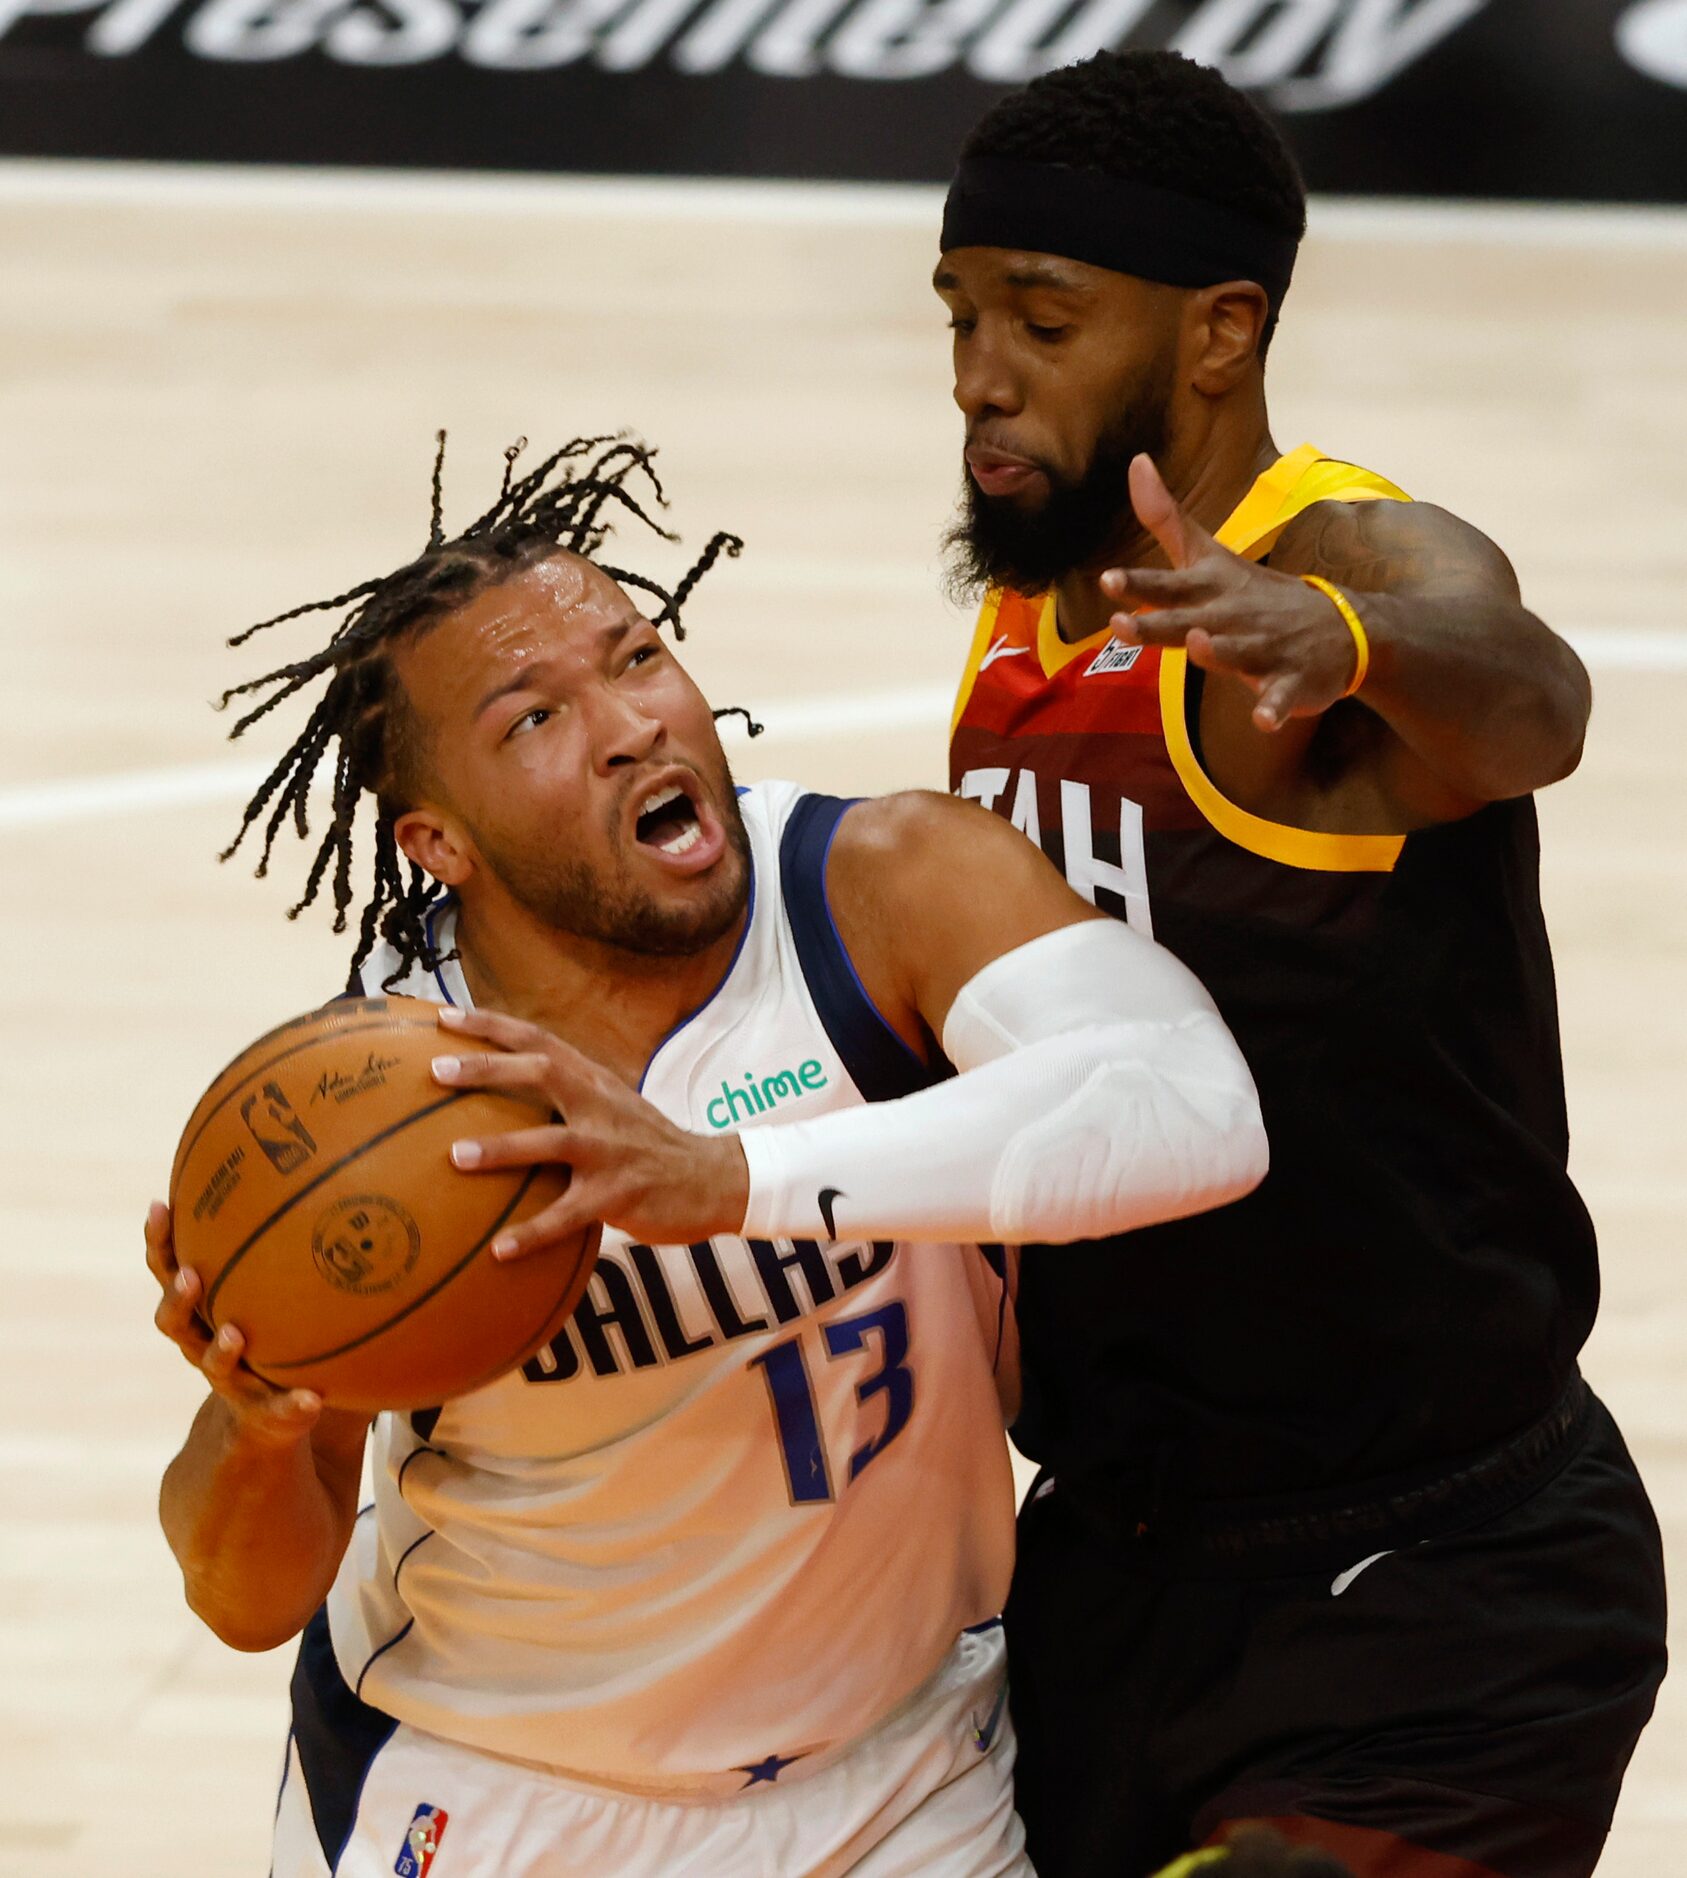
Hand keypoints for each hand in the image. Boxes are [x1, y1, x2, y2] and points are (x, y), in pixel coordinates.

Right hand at [146, 1201, 322, 1450]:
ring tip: (235, 1335)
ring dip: (221, 1351)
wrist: (270, 1410)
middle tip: (190, 1276)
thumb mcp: (266, 1288)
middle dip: (178, 1297)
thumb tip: (314, 1169)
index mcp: (200, 1309)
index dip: (160, 1242)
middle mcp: (204, 1343)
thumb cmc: (269, 1329)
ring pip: (213, 1366)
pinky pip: (277, 1411)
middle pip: (174, 1320)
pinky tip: (312, 1399)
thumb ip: (279, 1243)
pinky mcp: (265, 1413)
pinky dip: (292, 1406)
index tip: (160, 1206)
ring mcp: (230, 1381)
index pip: (169, 1269)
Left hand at [431, 1007, 750, 1256]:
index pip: (538, 1039)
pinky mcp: (619, 1196)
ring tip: (455, 1156)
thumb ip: (565, 1095)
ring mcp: (611, 1151)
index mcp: (594, 1081)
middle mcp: (600, 1106)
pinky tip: (498, 1250)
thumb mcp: (610, 1104)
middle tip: (436, 1072)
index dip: (490, 1024)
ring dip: (502, 1148)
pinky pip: (569, 1216)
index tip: (442, 1016)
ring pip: (553, 1142)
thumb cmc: (647, 1144)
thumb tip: (500, 1095)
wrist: (714, 1178)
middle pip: (542, 1072)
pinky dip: (533, 1233)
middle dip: (487, 1068)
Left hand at [1101, 455, 1364, 731]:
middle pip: (1189, 622)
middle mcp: (1232, 618)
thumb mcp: (1211, 556)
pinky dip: (1275, 708)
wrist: (1341, 627)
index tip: (1107, 579)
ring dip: (1218, 652)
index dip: (1138, 585)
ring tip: (1199, 645)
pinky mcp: (1290, 680)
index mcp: (1211, 591)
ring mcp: (1263, 648)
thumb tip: (1135, 462)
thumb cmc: (1256, 594)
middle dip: (1158, 623)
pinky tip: (1264, 719)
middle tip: (1122, 623)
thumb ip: (1167, 521)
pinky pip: (1280, 697)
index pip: (1168, 586)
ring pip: (1236, 654)